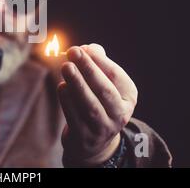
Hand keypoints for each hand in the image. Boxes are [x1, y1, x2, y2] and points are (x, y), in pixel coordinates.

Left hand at [57, 44, 137, 165]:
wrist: (94, 142)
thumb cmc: (97, 101)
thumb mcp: (104, 83)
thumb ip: (98, 63)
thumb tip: (88, 48)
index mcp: (128, 97)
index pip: (116, 77)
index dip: (100, 61)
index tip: (83, 48)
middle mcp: (119, 114)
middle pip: (104, 90)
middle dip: (89, 69)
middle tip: (73, 51)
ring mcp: (102, 128)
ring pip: (90, 105)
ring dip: (77, 84)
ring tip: (66, 67)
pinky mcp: (84, 137)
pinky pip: (75, 117)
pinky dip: (67, 101)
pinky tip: (61, 87)